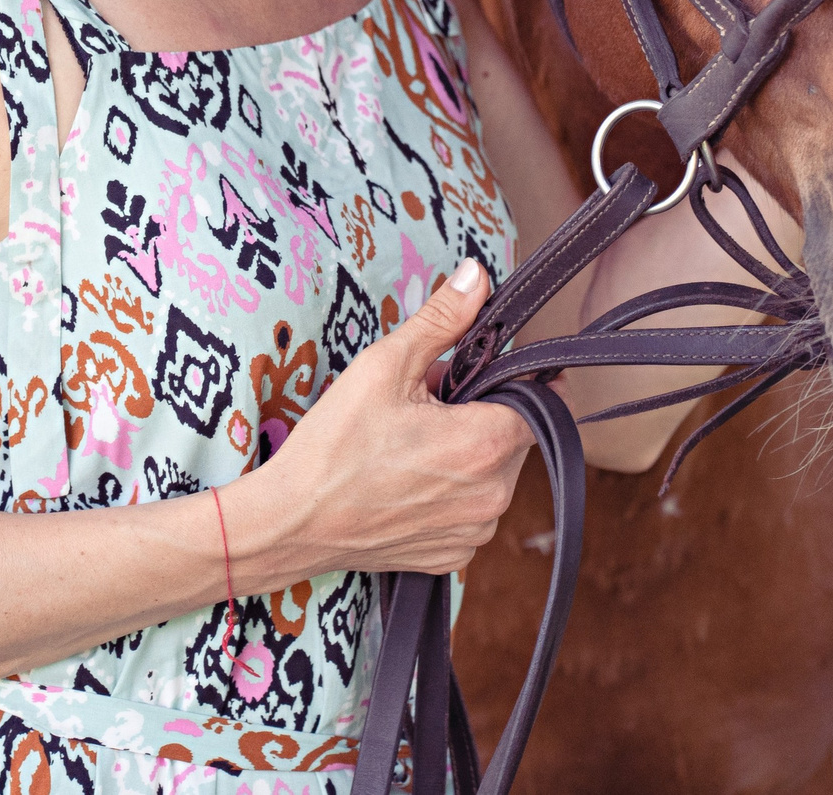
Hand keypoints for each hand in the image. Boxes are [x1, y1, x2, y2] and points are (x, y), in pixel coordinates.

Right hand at [239, 260, 532, 577]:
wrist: (290, 523)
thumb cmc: (333, 446)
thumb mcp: (385, 365)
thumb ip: (442, 319)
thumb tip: (477, 276)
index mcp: (486, 445)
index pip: (541, 402)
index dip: (521, 379)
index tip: (493, 370)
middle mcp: (493, 496)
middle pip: (514, 438)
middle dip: (482, 414)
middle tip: (429, 404)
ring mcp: (473, 533)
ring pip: (493, 476)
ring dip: (468, 455)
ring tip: (413, 444)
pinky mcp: (452, 556)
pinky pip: (470, 513)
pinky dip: (450, 494)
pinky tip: (407, 481)